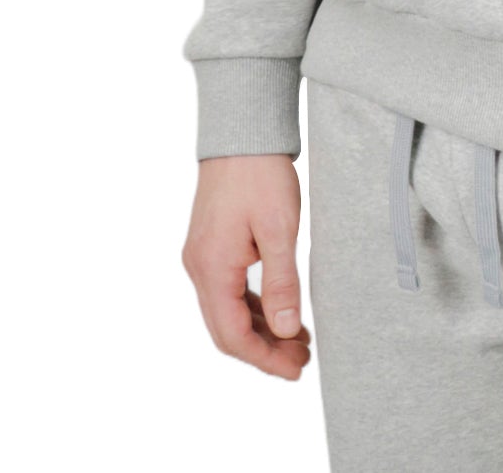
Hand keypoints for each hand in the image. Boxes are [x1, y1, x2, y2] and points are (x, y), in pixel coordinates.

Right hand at [182, 154, 312, 380]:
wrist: (242, 132)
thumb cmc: (261, 175)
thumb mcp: (280, 229)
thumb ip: (282, 282)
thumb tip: (287, 330)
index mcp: (212, 269)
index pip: (233, 335)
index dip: (264, 359)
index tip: (295, 370)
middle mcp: (200, 268)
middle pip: (227, 329)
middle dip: (264, 350)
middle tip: (302, 359)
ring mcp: (202, 257)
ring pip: (227, 311)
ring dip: (260, 329)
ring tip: (298, 340)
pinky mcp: (211, 246)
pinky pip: (229, 290)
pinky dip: (253, 307)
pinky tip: (279, 310)